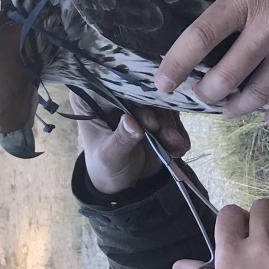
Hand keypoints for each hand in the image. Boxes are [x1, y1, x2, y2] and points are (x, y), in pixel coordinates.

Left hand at [69, 91, 189, 193]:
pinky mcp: (154, 109)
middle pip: (140, 91)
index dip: (133, 100)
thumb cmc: (106, 167)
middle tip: (165, 136)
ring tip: (174, 145)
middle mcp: (112, 93)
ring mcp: (135, 100)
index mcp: (90, 98)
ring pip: (159, 101)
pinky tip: (178, 146)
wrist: (124, 182)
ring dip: (170, 124)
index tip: (150, 121)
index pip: (112, 86)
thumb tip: (132, 121)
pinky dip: (177, 129)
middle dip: (157, 115)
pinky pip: (170, 112)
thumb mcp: (110, 157)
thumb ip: (121, 139)